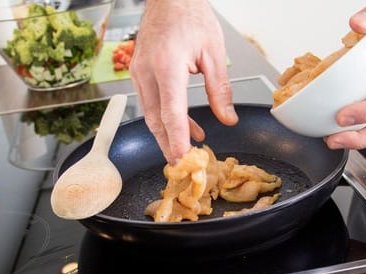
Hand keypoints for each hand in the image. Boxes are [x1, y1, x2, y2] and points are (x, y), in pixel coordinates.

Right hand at [129, 0, 237, 163]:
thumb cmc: (190, 16)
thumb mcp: (214, 51)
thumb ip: (220, 89)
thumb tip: (227, 118)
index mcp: (167, 64)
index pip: (171, 111)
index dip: (177, 137)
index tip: (182, 157)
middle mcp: (147, 70)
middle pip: (155, 119)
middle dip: (168, 145)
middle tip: (181, 165)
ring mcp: (138, 72)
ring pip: (149, 114)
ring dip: (167, 134)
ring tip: (185, 149)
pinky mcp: (138, 72)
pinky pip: (150, 102)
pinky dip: (164, 118)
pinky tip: (183, 125)